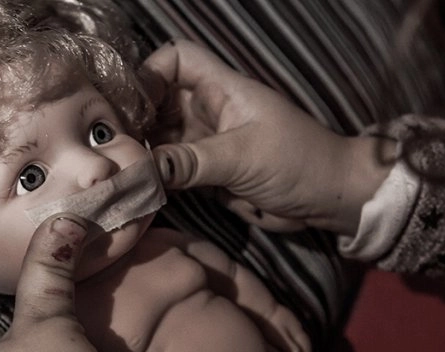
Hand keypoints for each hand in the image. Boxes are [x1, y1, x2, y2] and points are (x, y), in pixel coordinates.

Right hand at [143, 39, 395, 234]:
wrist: (331, 200)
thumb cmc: (299, 162)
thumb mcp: (242, 158)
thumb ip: (189, 162)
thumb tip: (140, 169)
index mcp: (221, 90)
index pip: (176, 59)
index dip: (150, 73)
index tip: (133, 106)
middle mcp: (208, 112)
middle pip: (157, 101)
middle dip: (135, 119)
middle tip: (114, 147)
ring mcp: (205, 143)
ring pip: (158, 138)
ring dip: (141, 153)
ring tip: (120, 171)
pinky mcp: (206, 174)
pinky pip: (170, 170)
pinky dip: (153, 178)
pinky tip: (137, 188)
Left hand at [263, 306, 311, 351]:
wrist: (260, 308)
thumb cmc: (268, 324)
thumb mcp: (277, 335)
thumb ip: (288, 344)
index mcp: (296, 329)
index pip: (306, 342)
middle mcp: (296, 325)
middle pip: (305, 339)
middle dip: (307, 350)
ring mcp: (291, 321)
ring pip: (300, 335)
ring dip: (302, 345)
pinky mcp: (284, 320)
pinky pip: (294, 333)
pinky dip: (295, 340)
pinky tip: (290, 344)